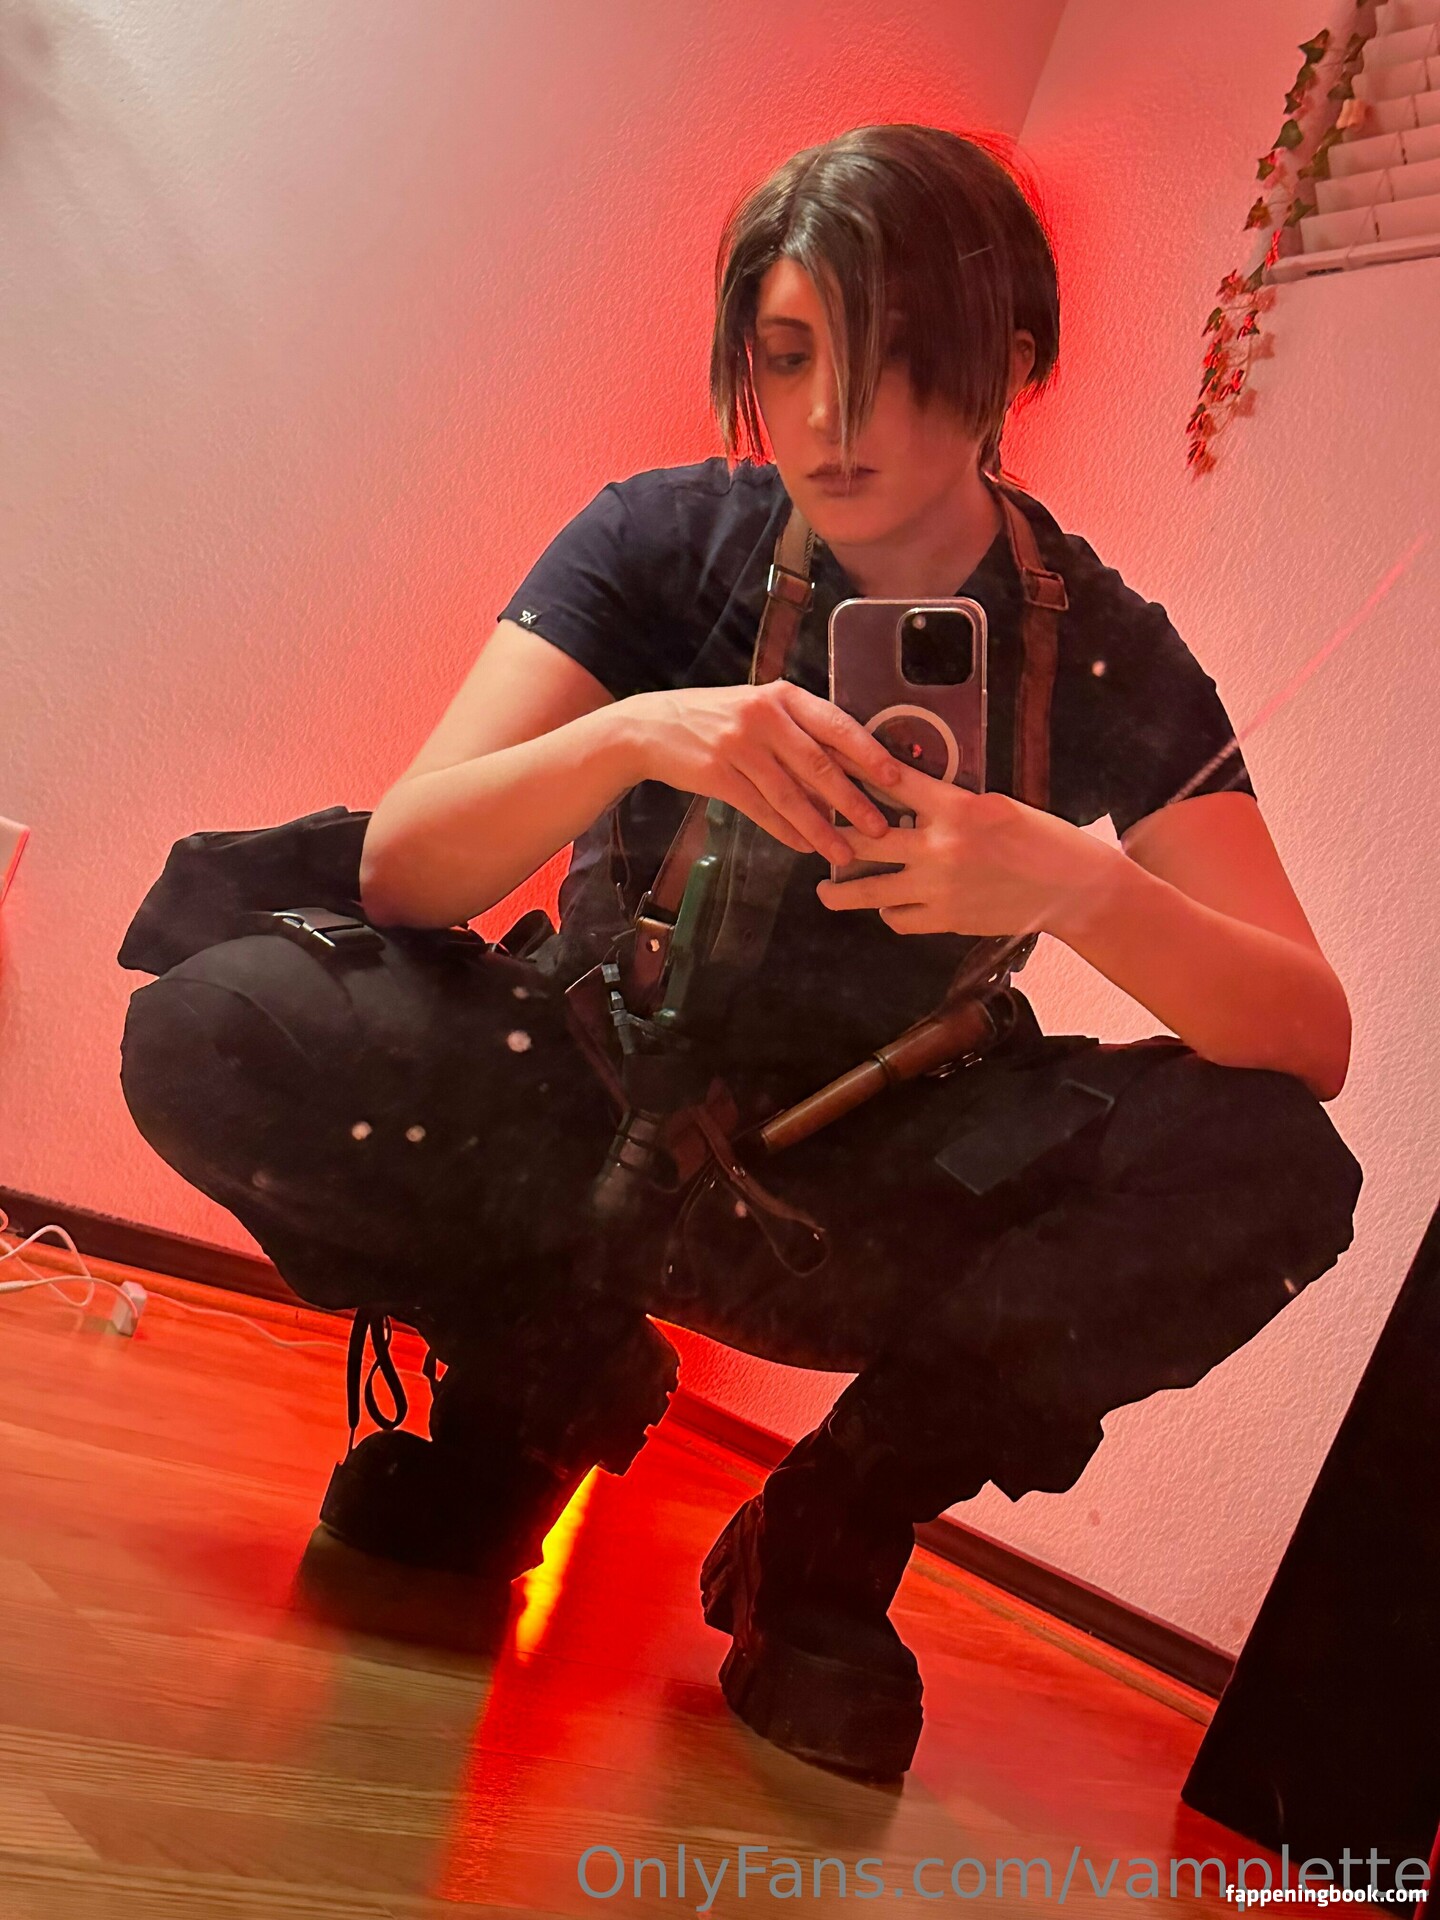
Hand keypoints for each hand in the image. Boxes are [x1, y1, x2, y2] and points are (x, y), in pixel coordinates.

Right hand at [622, 681, 900, 863]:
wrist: (652, 727)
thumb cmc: (716, 718)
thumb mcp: (759, 707)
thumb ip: (800, 729)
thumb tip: (850, 768)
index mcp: (781, 695)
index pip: (835, 724)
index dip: (867, 752)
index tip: (895, 777)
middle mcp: (763, 717)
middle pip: (818, 764)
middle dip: (853, 799)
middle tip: (880, 827)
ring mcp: (738, 746)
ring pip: (790, 794)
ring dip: (821, 827)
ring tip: (845, 851)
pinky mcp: (717, 775)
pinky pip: (760, 810)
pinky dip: (785, 831)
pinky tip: (805, 847)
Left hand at [814, 760, 1122, 937]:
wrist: (1072, 888)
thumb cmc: (1041, 840)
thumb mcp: (997, 805)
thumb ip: (951, 803)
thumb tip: (910, 799)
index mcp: (955, 807)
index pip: (890, 783)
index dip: (853, 772)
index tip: (827, 766)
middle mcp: (940, 847)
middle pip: (864, 841)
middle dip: (831, 838)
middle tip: (812, 835)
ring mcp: (939, 888)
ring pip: (871, 890)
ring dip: (842, 892)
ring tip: (825, 891)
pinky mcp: (946, 920)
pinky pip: (898, 917)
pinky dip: (888, 911)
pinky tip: (886, 905)